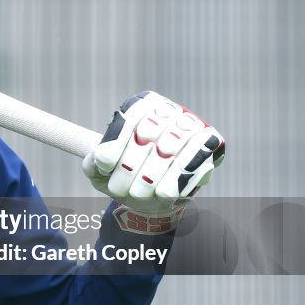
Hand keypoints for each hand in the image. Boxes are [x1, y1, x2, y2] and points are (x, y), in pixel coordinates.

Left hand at [82, 91, 225, 234]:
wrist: (155, 197)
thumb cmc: (126, 177)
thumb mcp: (103, 171)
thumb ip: (94, 162)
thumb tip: (97, 157)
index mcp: (141, 107)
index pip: (129, 118)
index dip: (116, 142)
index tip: (104, 164)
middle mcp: (168, 110)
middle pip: (149, 132)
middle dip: (131, 165)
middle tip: (118, 189)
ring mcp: (191, 125)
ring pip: (170, 148)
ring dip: (150, 177)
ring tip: (136, 195)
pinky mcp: (210, 143)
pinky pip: (193, 162)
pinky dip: (175, 181)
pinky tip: (162, 194)